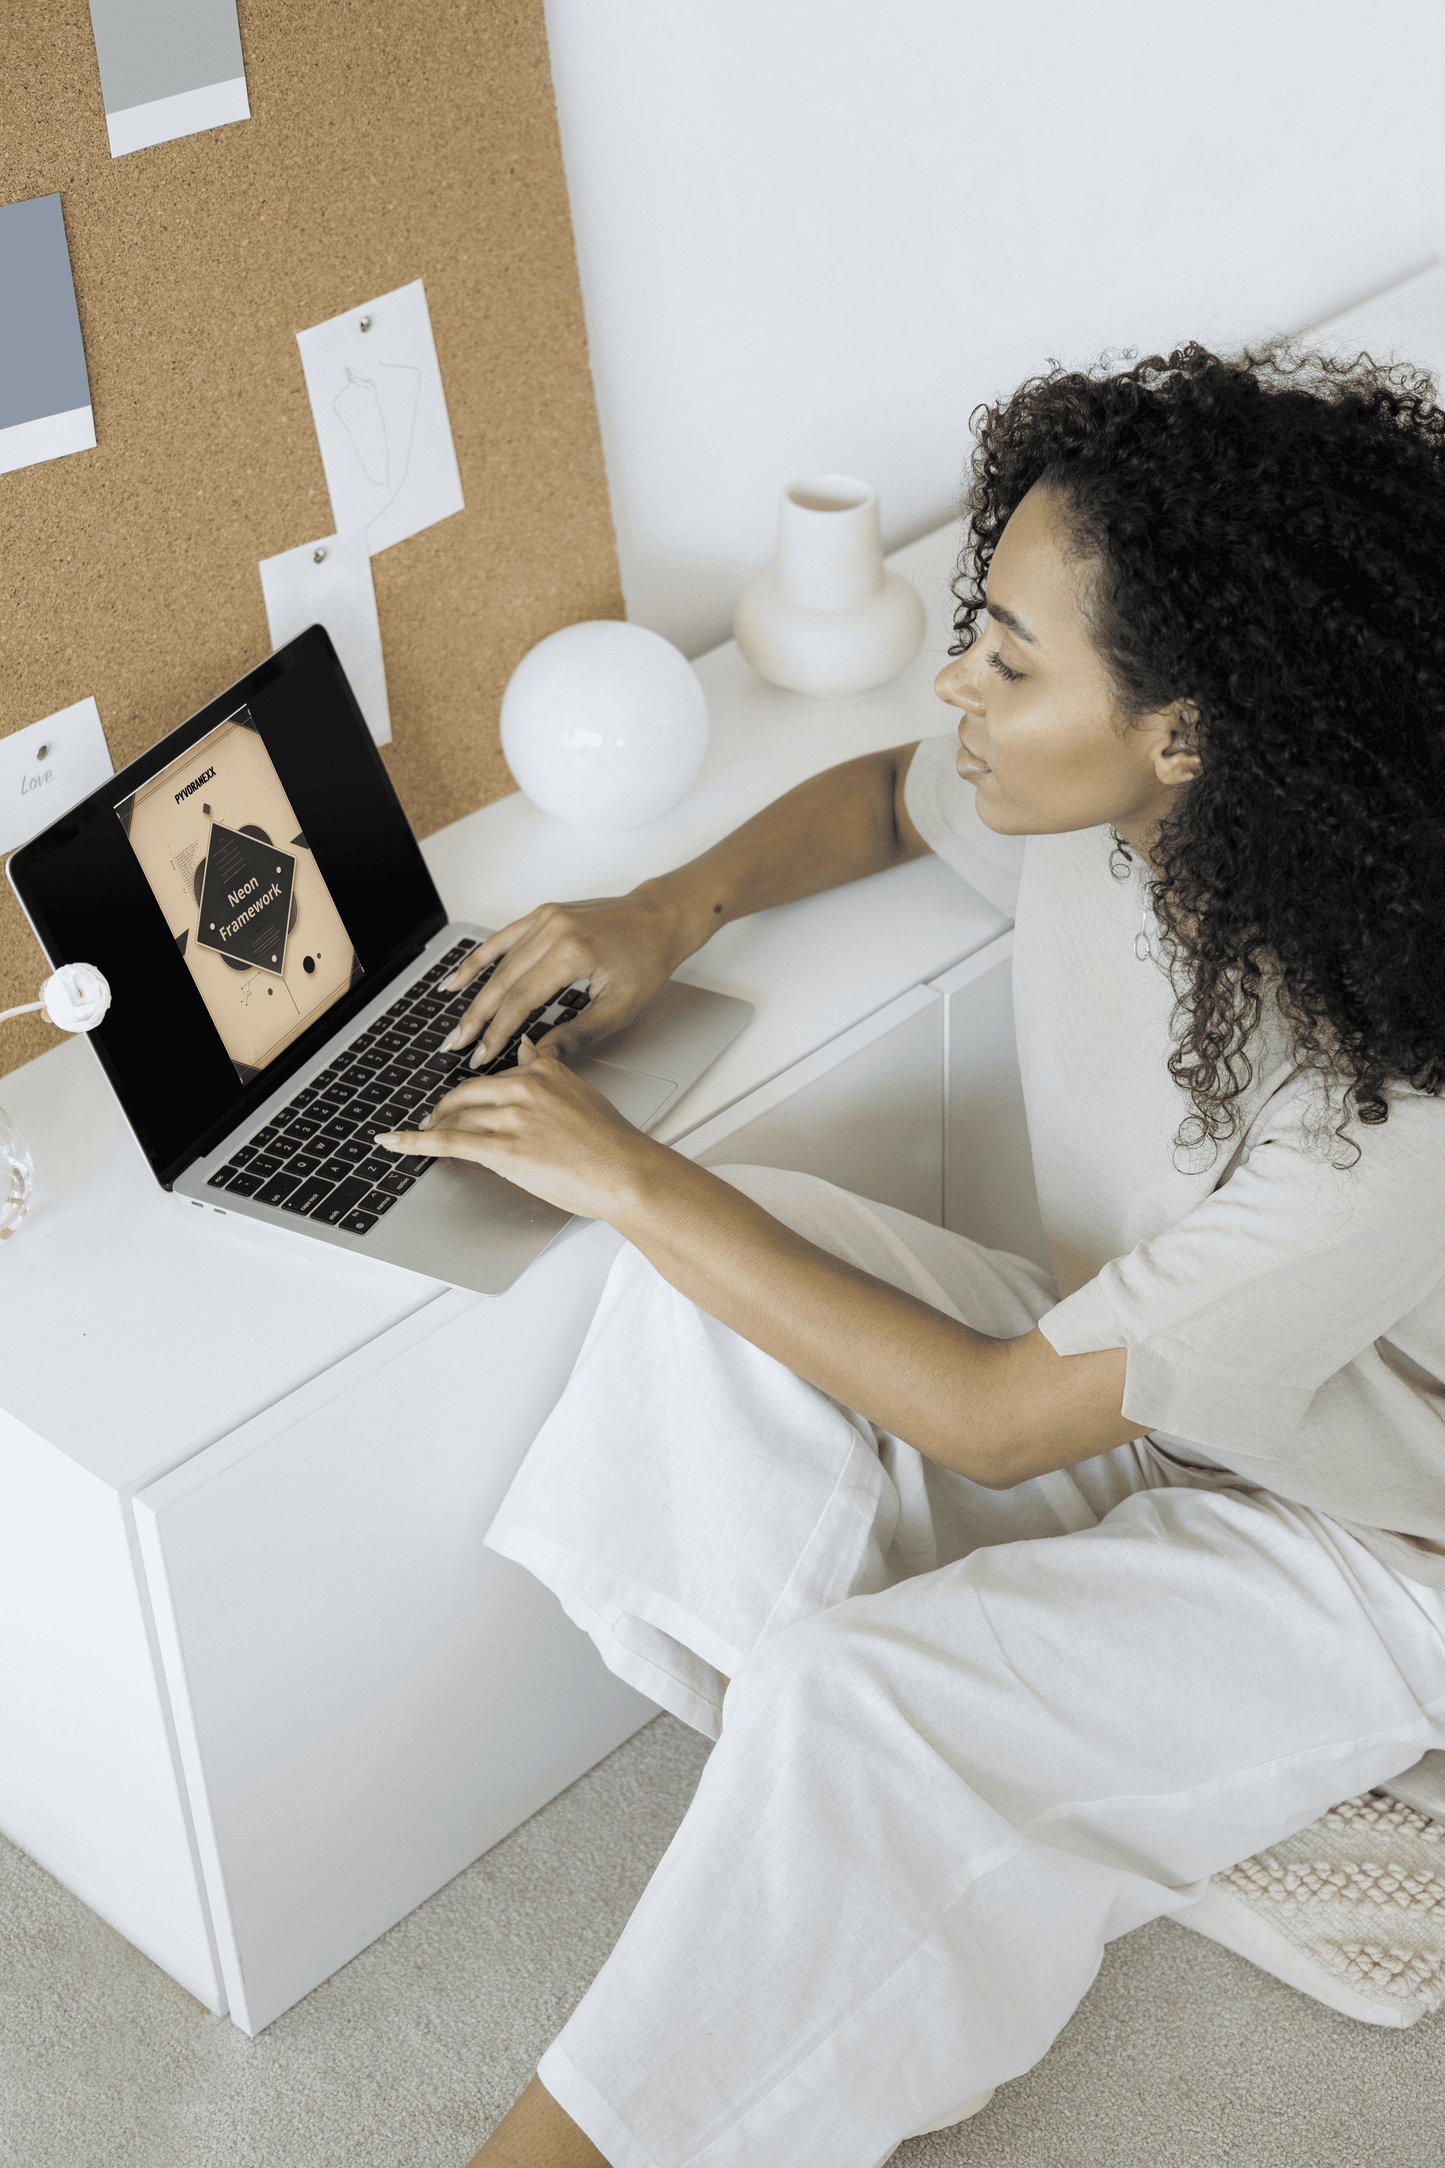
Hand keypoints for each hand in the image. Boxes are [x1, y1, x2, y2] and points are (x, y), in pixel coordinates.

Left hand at [374, 1036, 657, 1221]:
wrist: (626, 1172)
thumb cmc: (612, 1143)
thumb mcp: (581, 1090)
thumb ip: (549, 1069)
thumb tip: (528, 1046)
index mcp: (542, 1070)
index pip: (494, 1077)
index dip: (473, 1095)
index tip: (460, 1100)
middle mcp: (523, 1087)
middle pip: (466, 1094)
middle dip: (445, 1109)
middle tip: (434, 1120)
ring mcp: (511, 1118)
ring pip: (456, 1117)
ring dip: (433, 1128)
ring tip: (420, 1135)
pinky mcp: (502, 1149)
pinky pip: (448, 1141)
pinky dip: (414, 1141)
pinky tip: (394, 1141)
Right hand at [438, 887, 691, 1068]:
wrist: (660, 918)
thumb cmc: (647, 960)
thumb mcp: (620, 1008)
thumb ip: (578, 1034)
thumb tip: (539, 1056)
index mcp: (573, 953)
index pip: (521, 1000)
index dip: (498, 1032)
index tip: (483, 1055)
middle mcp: (554, 929)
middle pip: (502, 982)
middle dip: (478, 1019)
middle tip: (458, 1046)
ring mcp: (546, 917)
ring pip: (498, 963)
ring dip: (473, 996)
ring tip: (456, 1025)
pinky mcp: (543, 914)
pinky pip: (502, 939)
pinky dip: (478, 960)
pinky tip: (458, 980)